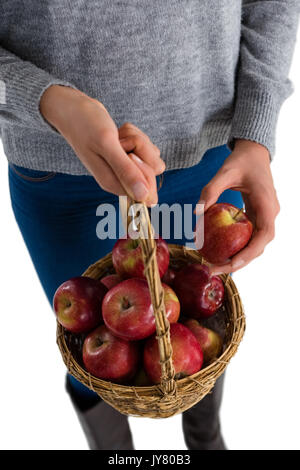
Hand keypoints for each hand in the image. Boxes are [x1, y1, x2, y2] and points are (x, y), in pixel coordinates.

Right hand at [40, 85, 164, 204]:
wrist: (73, 110)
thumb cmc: (85, 124)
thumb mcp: (107, 145)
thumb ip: (125, 171)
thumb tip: (143, 197)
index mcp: (114, 184)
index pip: (147, 190)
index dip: (145, 168)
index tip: (129, 153)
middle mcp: (120, 179)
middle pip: (153, 170)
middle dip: (142, 150)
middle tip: (121, 141)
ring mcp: (124, 168)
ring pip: (151, 156)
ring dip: (138, 139)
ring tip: (117, 136)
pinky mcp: (127, 156)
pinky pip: (145, 148)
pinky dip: (135, 135)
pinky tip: (118, 133)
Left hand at [197, 139, 279, 273]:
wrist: (254, 152)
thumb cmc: (241, 160)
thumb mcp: (224, 172)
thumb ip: (210, 191)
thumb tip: (195, 213)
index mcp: (267, 205)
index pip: (264, 235)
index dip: (250, 253)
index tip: (232, 264)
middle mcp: (270, 214)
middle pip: (259, 246)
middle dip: (239, 262)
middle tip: (214, 270)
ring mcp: (265, 216)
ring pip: (255, 244)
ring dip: (238, 257)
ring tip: (215, 265)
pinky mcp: (258, 216)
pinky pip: (250, 237)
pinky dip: (237, 247)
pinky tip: (219, 252)